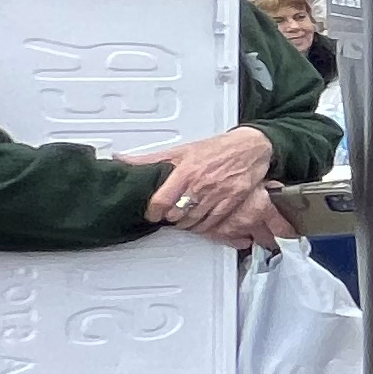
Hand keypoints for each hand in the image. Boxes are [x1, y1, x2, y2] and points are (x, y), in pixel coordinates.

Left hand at [137, 126, 281, 244]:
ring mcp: (218, 194)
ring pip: (195, 222)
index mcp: (186, 171)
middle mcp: (201, 185)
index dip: (153, 212)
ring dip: (186, 224)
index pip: (162, 200)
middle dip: (170, 218)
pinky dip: (205, 226)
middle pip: (177, 215)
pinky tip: (200, 221)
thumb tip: (122, 158)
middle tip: (169, 215)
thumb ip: (151, 158)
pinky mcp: (233, 201)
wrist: (250, 147)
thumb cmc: (217, 149)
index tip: (152, 214)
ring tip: (183, 219)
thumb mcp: (182, 150)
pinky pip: (214, 223)